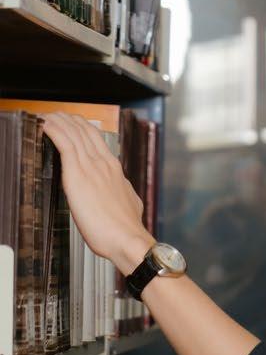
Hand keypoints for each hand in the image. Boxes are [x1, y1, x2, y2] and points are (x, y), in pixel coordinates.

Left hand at [39, 112, 152, 273]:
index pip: (97, 140)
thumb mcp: (129, 204)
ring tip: (48, 117)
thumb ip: (121, 192)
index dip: (82, 128)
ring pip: (73, 133)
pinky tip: (46, 126)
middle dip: (68, 120)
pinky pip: (65, 144)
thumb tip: (122, 191)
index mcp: (115, 170)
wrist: (128, 240)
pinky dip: (54, 132)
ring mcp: (92, 168)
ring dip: (58, 122)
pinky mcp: (78, 175)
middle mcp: (104, 164)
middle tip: (56, 115)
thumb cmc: (125, 230)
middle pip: (85, 131)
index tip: (73, 124)